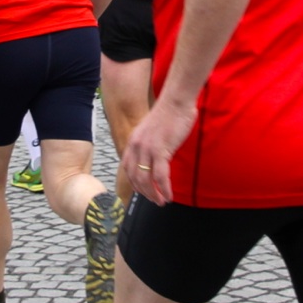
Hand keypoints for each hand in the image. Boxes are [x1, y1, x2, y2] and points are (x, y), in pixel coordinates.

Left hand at [123, 90, 198, 204]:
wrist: (176, 101)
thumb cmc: (169, 114)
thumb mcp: (152, 131)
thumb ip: (150, 144)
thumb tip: (156, 158)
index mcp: (133, 142)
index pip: (127, 168)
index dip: (134, 183)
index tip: (143, 191)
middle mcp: (136, 147)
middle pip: (135, 178)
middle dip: (144, 193)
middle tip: (154, 200)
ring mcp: (147, 149)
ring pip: (146, 180)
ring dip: (154, 194)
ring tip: (162, 201)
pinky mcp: (160, 151)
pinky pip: (160, 177)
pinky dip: (164, 189)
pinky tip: (169, 195)